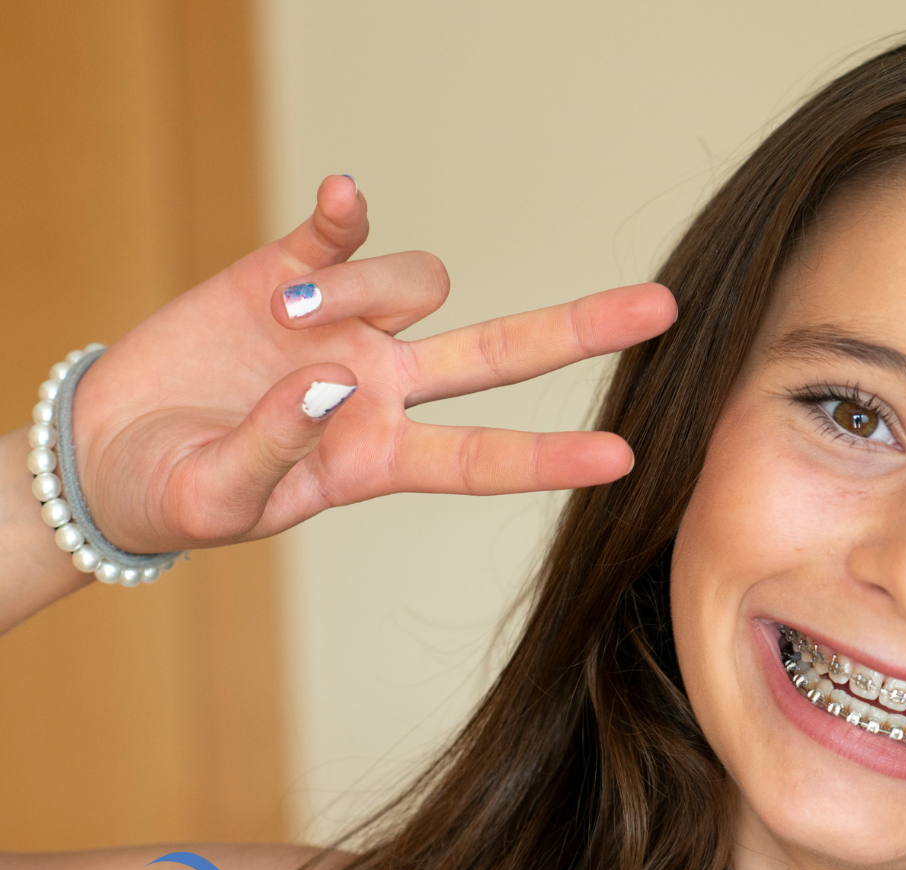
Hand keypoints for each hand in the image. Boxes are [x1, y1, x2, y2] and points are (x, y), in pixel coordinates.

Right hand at [66, 174, 675, 552]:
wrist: (109, 450)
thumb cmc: (177, 492)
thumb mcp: (218, 500)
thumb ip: (273, 450)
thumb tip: (329, 380)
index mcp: (382, 459)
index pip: (483, 458)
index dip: (551, 459)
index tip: (624, 458)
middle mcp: (388, 388)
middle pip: (504, 355)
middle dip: (582, 330)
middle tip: (662, 308)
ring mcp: (349, 325)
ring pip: (417, 284)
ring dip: (361, 288)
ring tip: (281, 317)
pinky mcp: (292, 269)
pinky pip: (339, 230)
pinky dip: (346, 217)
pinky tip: (344, 198)